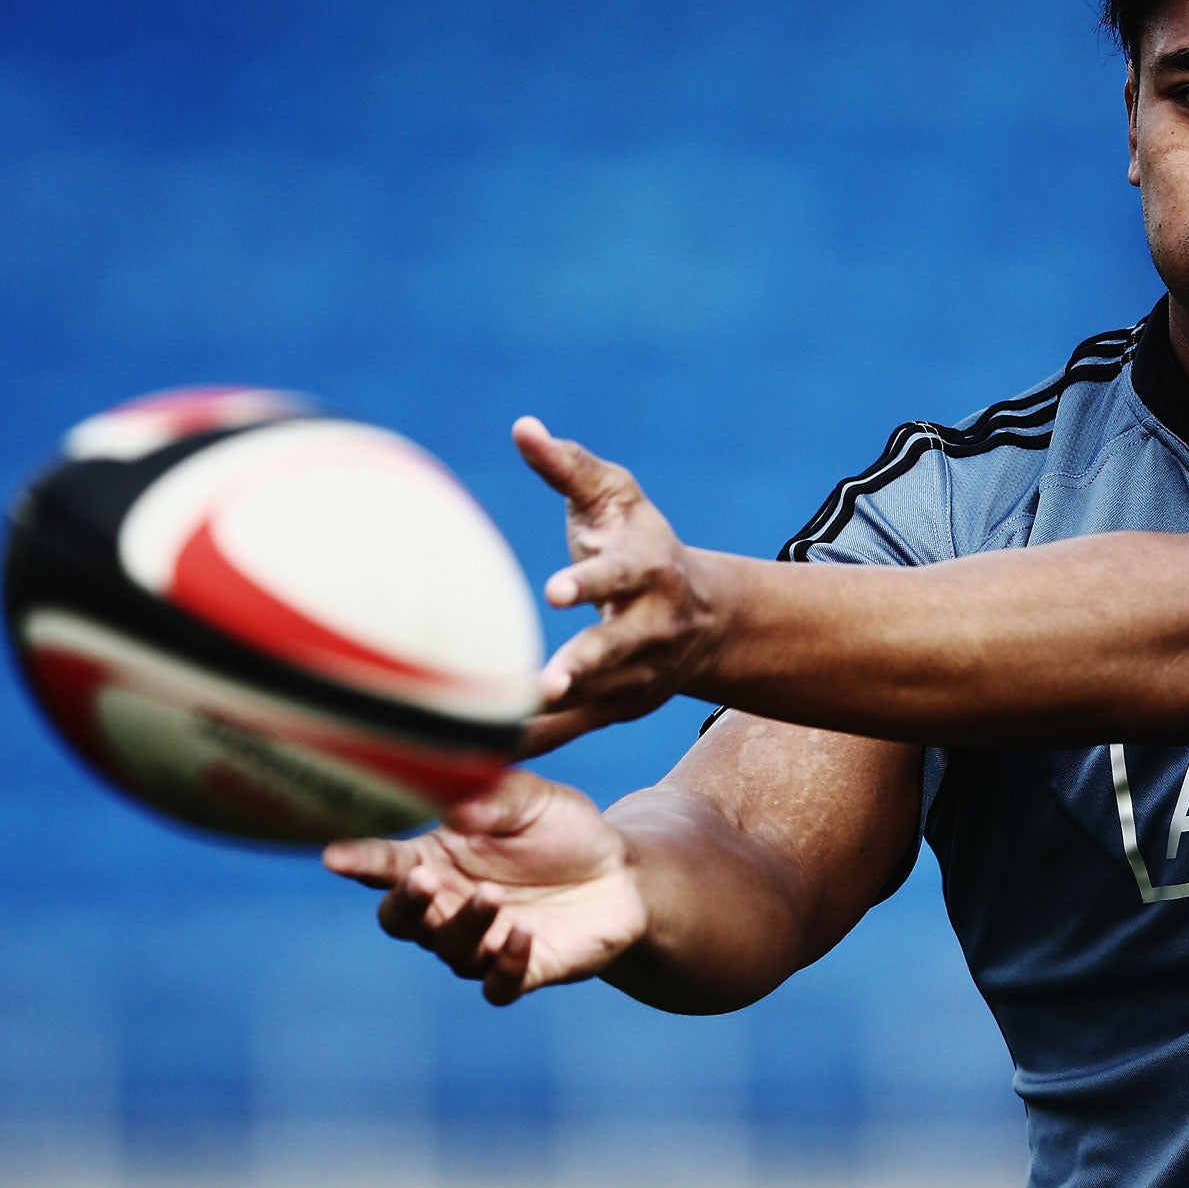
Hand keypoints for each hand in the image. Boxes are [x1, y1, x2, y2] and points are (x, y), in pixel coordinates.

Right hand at [322, 771, 647, 1004]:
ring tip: (492, 896)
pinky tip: (522, 934)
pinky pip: (499, 984)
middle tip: (422, 878)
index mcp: (437, 860)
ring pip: (451, 950)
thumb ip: (496, 799)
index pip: (386, 865)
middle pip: (402, 920)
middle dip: (405, 904)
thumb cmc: (563, 829)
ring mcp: (484, 943)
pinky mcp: (525, 970)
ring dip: (466, 926)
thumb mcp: (534, 799)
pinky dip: (505, 965)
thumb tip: (455, 805)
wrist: (622, 872)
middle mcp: (449, 906)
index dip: (359, 862)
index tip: (335, 856)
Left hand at [512, 416, 714, 756]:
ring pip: (595, 696)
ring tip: (501, 730)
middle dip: (586, 664)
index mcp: (652, 571)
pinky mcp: (620, 707)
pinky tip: (482, 760)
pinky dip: (534, 743)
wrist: (706, 618)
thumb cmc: (642, 544)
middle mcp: (653, 628)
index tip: (556, 591)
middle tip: (548, 681)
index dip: (591, 583)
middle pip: (619, 649)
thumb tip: (523, 427)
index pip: (622, 576)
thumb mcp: (617, 498)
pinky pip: (572, 730)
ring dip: (552, 713)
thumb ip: (569, 467)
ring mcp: (640, 674)